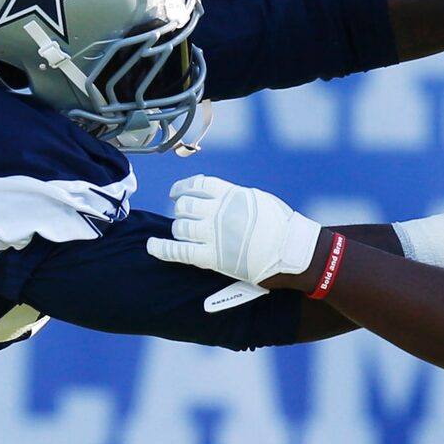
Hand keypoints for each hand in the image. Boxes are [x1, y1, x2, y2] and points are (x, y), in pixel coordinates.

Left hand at [147, 176, 322, 285]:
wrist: (292, 251)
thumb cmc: (282, 226)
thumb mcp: (258, 199)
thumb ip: (234, 197)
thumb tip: (218, 197)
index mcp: (230, 194)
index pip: (197, 185)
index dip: (183, 188)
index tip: (176, 192)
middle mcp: (218, 211)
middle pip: (185, 206)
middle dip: (182, 211)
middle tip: (184, 217)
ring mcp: (213, 234)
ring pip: (180, 227)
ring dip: (178, 228)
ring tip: (181, 232)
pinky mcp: (211, 257)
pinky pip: (178, 251)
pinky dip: (161, 248)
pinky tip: (151, 246)